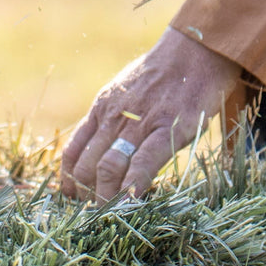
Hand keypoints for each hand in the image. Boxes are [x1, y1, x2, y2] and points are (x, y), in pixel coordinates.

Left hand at [60, 25, 241, 201]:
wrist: (195, 51)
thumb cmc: (163, 74)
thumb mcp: (126, 90)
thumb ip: (111, 118)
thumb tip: (100, 151)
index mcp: (102, 108)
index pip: (73, 152)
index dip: (70, 182)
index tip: (76, 200)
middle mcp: (114, 116)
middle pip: (87, 167)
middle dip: (88, 196)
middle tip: (95, 213)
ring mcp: (138, 122)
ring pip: (108, 168)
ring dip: (107, 198)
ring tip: (111, 214)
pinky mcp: (166, 128)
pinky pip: (143, 162)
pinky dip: (134, 185)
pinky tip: (132, 201)